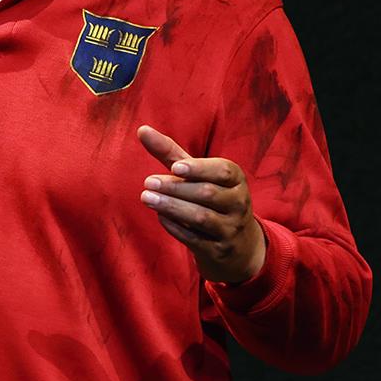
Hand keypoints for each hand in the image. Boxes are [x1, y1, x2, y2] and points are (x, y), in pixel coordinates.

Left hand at [137, 124, 265, 283]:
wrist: (239, 246)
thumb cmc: (212, 200)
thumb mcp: (197, 176)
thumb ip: (171, 153)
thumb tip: (141, 129)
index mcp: (236, 180)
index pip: (223, 171)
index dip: (200, 168)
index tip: (175, 166)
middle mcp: (238, 203)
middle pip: (207, 193)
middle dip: (176, 188)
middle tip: (148, 182)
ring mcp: (230, 228)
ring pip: (201, 217)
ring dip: (172, 207)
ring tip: (147, 198)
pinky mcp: (219, 250)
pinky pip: (195, 239)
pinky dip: (176, 228)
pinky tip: (160, 217)